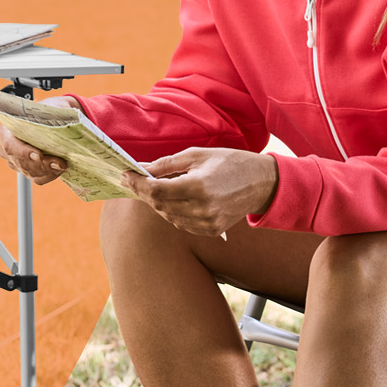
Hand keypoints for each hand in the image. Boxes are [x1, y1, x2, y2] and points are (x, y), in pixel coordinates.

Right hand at [0, 96, 76, 184]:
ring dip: (48, 170)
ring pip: (29, 172)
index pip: (9, 145)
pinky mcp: (27, 171)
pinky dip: (50, 175)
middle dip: (41, 164)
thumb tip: (63, 123)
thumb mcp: (49, 109)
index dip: (23, 152)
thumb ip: (50, 117)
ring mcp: (15, 161)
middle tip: (60, 162)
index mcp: (5, 130)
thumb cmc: (49, 112)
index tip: (39, 155)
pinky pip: (37, 178)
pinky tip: (59, 168)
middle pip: (20, 162)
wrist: (54, 120)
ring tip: (62, 164)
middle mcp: (6, 148)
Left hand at [128, 147, 278, 237]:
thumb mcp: (198, 155)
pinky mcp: (211, 230)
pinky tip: (175, 200)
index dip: (137, 184)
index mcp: (199, 186)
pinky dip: (172, 212)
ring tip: (156, 188)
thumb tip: (142, 168)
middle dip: (144, 192)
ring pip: (168, 216)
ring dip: (157, 203)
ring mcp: (207, 222)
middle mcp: (203, 208)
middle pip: (159, 205)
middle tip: (134, 180)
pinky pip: (181, 224)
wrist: (261, 183)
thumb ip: (167, 164)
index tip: (125, 176)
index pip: (157, 190)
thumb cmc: (230, 163)